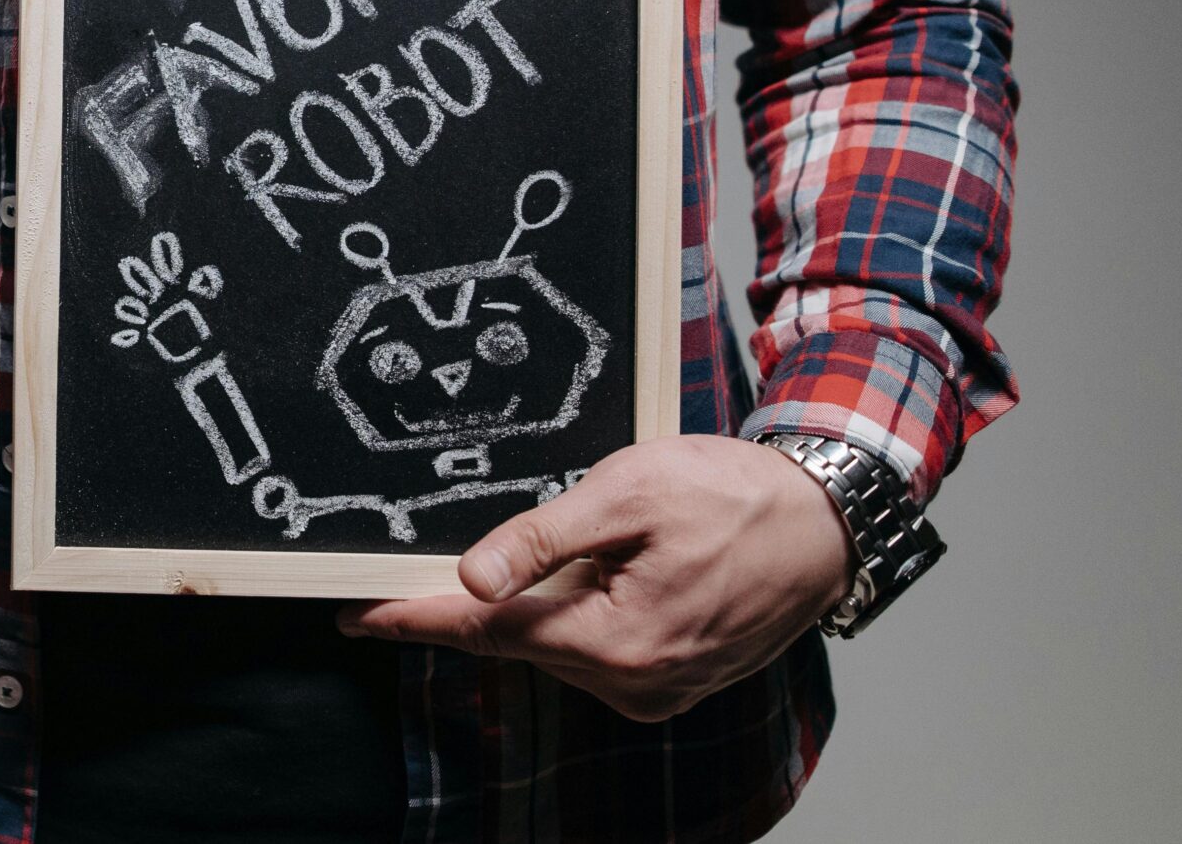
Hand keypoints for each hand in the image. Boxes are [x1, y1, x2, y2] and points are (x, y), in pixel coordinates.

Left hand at [337, 435, 855, 721]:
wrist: (824, 523)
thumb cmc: (734, 495)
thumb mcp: (629, 492)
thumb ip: (544, 537)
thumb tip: (471, 578)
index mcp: (616, 640)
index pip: (487, 631)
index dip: (416, 618)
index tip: (356, 614)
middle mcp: (633, 682)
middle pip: (519, 640)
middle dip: (472, 601)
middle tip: (425, 557)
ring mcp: (655, 689)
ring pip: (556, 645)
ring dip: (535, 603)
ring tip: (573, 540)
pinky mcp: (671, 680)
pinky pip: (595, 650)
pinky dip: (574, 614)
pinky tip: (591, 571)